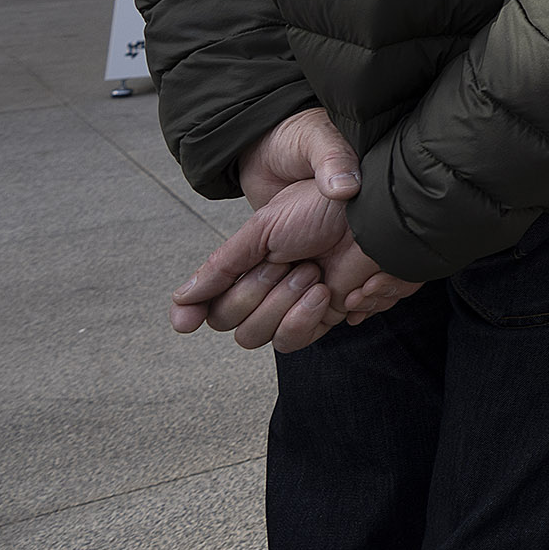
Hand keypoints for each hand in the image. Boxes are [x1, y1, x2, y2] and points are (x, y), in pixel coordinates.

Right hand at [172, 106, 391, 348]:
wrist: (370, 213)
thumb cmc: (318, 209)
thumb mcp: (261, 229)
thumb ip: (221, 267)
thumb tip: (179, 306)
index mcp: (249, 266)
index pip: (212, 304)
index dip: (199, 310)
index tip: (186, 322)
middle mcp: (267, 290)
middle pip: (233, 324)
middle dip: (257, 293)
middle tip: (291, 263)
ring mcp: (293, 307)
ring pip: (260, 336)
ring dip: (283, 305)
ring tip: (314, 274)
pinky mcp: (322, 317)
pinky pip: (296, 340)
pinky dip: (306, 318)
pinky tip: (326, 293)